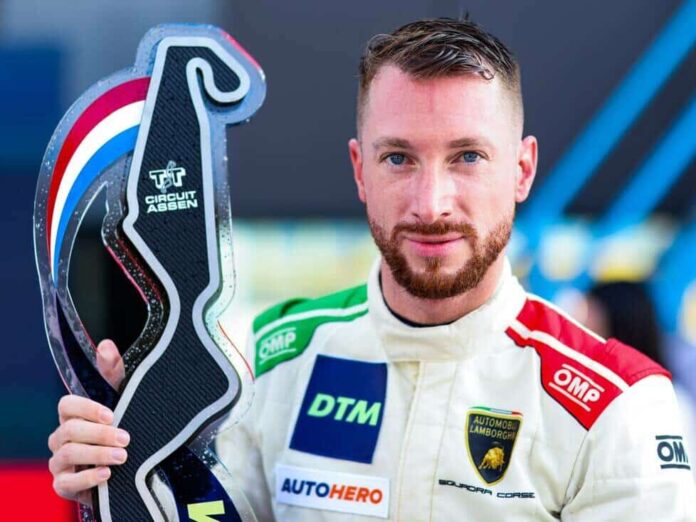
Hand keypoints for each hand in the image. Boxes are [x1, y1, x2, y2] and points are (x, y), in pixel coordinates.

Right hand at [48, 339, 127, 503]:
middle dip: (99, 434)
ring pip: (68, 455)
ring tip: (122, 456)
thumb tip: (106, 345)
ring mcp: (60, 462)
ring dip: (96, 455)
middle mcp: (61, 437)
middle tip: (125, 438)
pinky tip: (106, 475)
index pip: (66, 406)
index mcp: (72, 416)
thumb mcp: (121, 398)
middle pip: (70, 431)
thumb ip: (113, 373)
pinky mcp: (64, 485)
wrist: (128, 467)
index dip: (87, 408)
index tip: (112, 414)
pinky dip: (86, 479)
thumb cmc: (120, 427)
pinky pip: (65, 484)